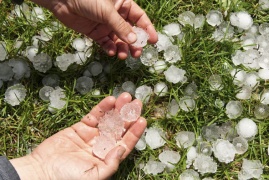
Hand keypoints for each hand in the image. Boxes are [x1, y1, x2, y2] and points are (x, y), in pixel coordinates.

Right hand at [10, 93, 146, 178]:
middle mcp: (102, 146)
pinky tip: (111, 100)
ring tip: (127, 97)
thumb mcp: (94, 176)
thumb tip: (122, 148)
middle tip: (137, 103)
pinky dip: (102, 108)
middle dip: (129, 116)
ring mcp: (91, 136)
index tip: (142, 120)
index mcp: (107, 158)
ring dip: (118, 109)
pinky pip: (94, 116)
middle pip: (119, 128)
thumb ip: (111, 163)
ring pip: (108, 120)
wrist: (42, 171)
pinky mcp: (80, 128)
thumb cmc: (68, 178)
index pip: (125, 143)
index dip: (135, 132)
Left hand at [31, 0, 157, 58]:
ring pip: (119, 40)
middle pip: (131, 32)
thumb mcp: (107, 11)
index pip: (140, 18)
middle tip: (137, 53)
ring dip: (123, 48)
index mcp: (123, 5)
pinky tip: (112, 52)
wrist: (62, 0)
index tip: (153, 41)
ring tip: (123, 56)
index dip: (147, 29)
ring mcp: (106, 25)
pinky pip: (106, 43)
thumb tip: (134, 41)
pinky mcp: (96, 33)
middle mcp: (116, 16)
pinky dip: (110, 49)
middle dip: (134, 43)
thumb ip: (121, 26)